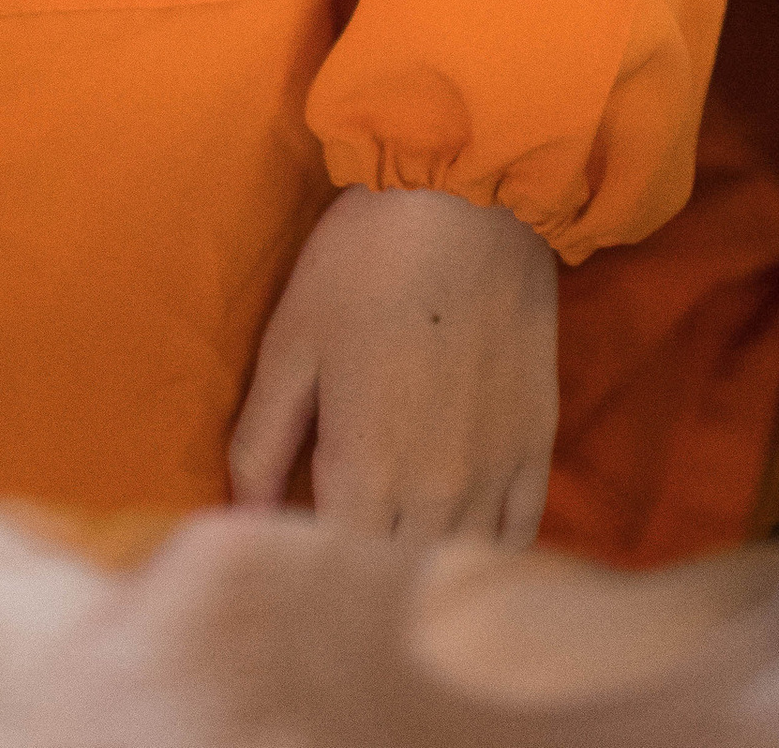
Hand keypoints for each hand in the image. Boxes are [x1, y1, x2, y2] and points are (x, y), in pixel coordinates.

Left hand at [229, 187, 558, 543]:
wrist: (465, 203)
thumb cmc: (362, 264)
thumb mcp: (289, 346)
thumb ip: (259, 445)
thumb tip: (243, 519)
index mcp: (364, 474)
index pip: (328, 567)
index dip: (303, 564)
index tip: (288, 549)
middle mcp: (435, 496)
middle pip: (392, 574)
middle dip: (356, 571)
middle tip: (332, 545)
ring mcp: (493, 477)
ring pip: (454, 563)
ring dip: (418, 564)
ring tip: (389, 543)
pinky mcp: (536, 448)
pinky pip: (515, 537)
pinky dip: (481, 549)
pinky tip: (455, 535)